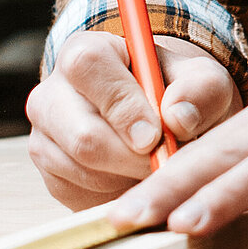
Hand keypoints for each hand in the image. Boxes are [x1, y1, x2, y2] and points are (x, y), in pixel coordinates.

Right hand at [26, 31, 241, 209]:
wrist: (161, 125)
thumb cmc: (178, 95)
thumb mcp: (202, 83)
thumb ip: (200, 90)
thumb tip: (179, 118)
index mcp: (84, 53)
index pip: (88, 67)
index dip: (122, 105)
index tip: (156, 135)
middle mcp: (52, 94)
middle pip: (83, 135)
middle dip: (134, 157)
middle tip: (166, 160)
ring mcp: (45, 138)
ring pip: (85, 171)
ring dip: (130, 177)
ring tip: (155, 164)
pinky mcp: (51, 176)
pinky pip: (83, 195)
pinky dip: (118, 194)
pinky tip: (135, 178)